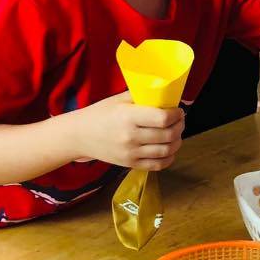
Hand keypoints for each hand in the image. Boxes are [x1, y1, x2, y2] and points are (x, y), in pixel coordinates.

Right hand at [71, 91, 185, 168]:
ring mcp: (130, 153)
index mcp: (128, 116)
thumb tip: (165, 94)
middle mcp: (130, 136)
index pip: (163, 118)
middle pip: (168, 135)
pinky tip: (169, 150)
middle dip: (180, 127)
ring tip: (176, 134)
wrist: (79, 136)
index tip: (178, 111)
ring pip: (166, 151)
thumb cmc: (100, 114)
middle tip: (180, 121)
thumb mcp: (119, 100)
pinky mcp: (130, 164)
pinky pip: (158, 165)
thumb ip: (141, 96)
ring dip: (177, 142)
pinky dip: (169, 158)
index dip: (176, 115)